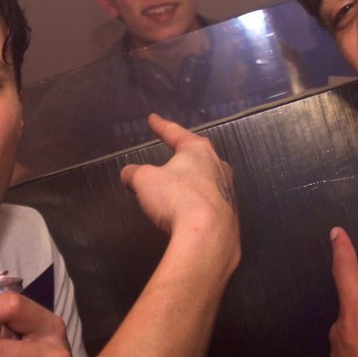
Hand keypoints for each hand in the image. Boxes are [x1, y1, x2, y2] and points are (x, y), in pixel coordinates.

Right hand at [120, 114, 237, 245]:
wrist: (208, 237)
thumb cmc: (176, 199)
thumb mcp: (145, 181)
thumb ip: (135, 174)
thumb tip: (127, 173)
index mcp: (198, 151)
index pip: (176, 133)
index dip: (161, 126)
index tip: (153, 119)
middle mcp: (218, 167)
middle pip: (198, 156)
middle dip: (184, 156)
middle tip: (173, 153)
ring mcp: (228, 192)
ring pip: (207, 181)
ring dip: (193, 183)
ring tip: (178, 189)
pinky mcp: (230, 217)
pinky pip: (210, 205)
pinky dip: (198, 206)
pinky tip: (190, 215)